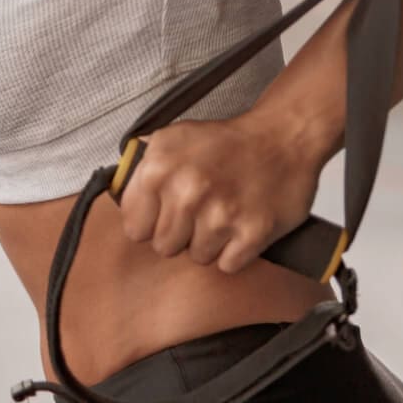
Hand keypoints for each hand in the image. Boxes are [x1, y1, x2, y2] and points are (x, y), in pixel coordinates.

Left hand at [116, 112, 320, 274]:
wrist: (281, 138)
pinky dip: (235, 250)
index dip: (151, 221)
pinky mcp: (251, 234)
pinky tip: (240, 224)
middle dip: (181, 232)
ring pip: (197, 258)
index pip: (134, 228)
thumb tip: (120, 196)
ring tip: (223, 211)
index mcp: (159, 168)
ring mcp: (220, 214)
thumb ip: (141, 167)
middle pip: (165, 247)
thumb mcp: (172, 138)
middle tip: (201, 208)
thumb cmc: (225, 142)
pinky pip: (227, 265)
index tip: (165, 212)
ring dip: (210, 241)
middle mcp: (186, 191)